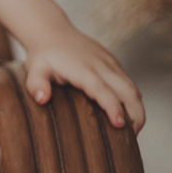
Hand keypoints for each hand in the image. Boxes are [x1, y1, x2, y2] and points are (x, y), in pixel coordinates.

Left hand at [23, 26, 144, 132]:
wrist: (53, 32)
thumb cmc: (44, 55)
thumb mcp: (34, 68)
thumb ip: (36, 83)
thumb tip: (42, 99)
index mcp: (84, 70)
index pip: (104, 91)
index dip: (114, 108)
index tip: (119, 125)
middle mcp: (103, 66)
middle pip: (129, 92)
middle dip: (135, 116)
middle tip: (130, 139)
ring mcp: (111, 65)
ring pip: (133, 89)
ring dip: (137, 111)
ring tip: (131, 133)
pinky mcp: (114, 64)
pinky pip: (129, 84)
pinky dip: (133, 101)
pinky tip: (127, 116)